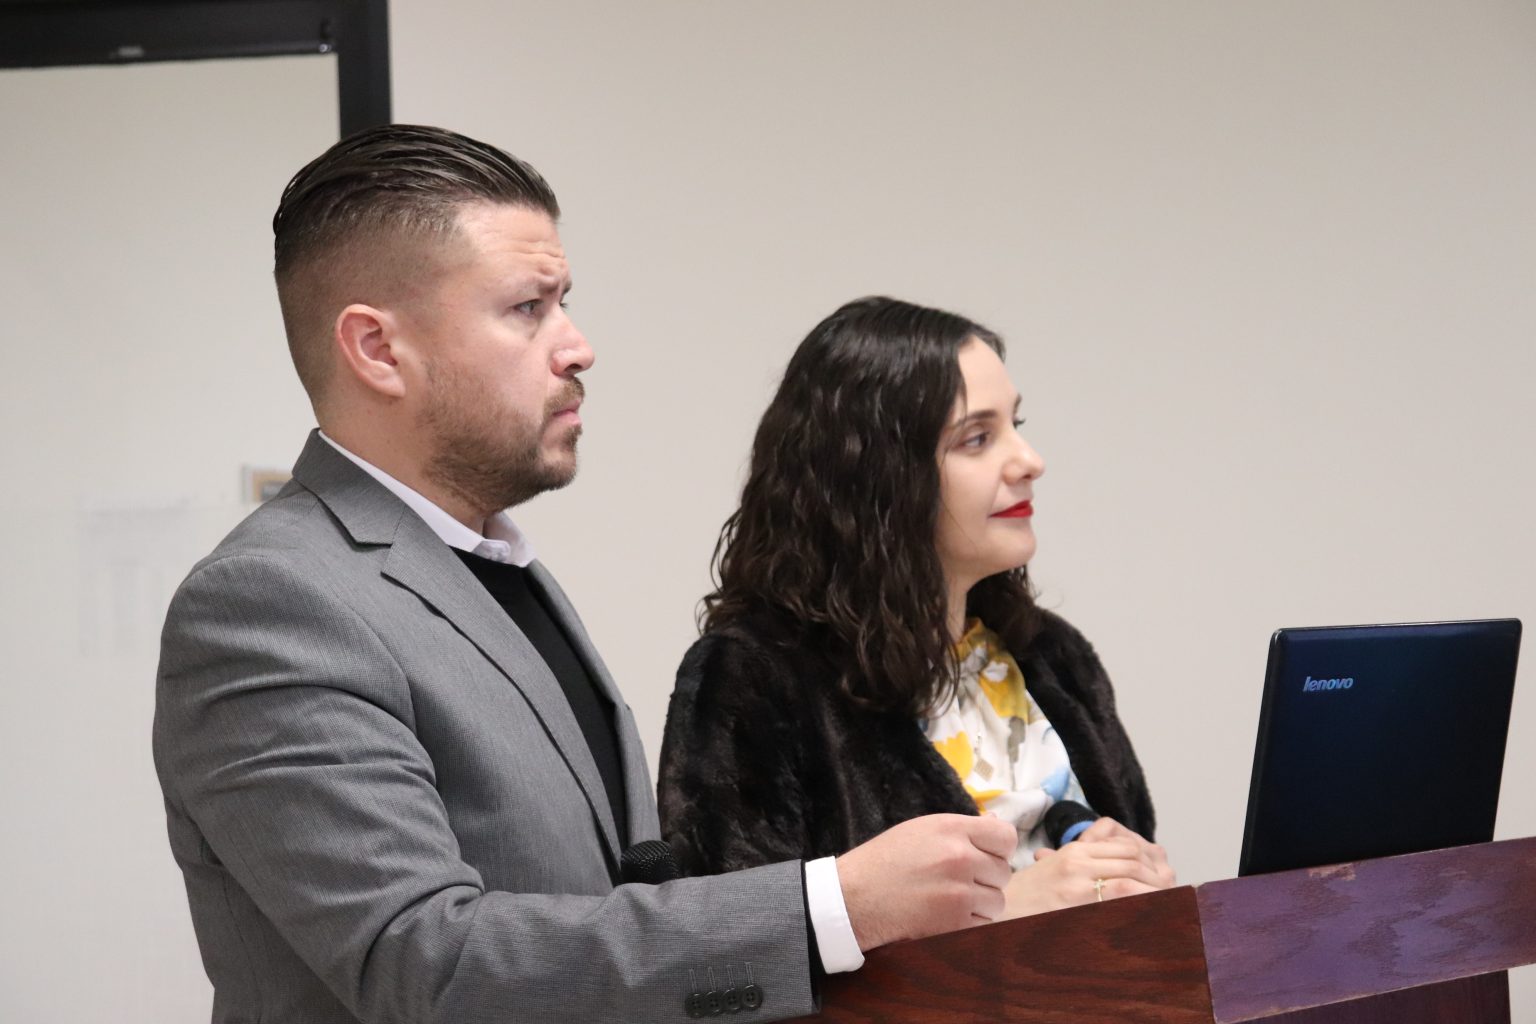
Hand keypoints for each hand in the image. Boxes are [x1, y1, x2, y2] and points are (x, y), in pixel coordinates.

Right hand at [836, 813, 1016, 950]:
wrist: (854, 898)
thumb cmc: (884, 861)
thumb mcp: (920, 830)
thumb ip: (960, 830)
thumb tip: (995, 828)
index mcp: (951, 829)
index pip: (1006, 836)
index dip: (999, 849)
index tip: (987, 856)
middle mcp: (961, 857)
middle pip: (1003, 871)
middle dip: (987, 878)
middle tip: (961, 881)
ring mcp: (960, 892)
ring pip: (998, 900)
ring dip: (981, 903)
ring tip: (952, 900)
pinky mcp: (956, 923)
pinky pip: (985, 924)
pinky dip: (971, 923)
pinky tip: (946, 915)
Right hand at [1003, 817, 1175, 918]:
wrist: (998, 912)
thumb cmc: (1024, 897)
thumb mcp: (1050, 870)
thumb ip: (1078, 860)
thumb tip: (1109, 855)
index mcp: (1072, 852)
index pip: (1122, 845)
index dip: (1145, 858)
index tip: (1155, 874)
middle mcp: (1077, 861)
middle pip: (1130, 857)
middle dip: (1153, 873)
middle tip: (1168, 888)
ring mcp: (1077, 881)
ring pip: (1129, 874)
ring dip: (1153, 887)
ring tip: (1165, 900)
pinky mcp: (1077, 900)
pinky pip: (1120, 893)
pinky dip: (1140, 899)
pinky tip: (1150, 909)